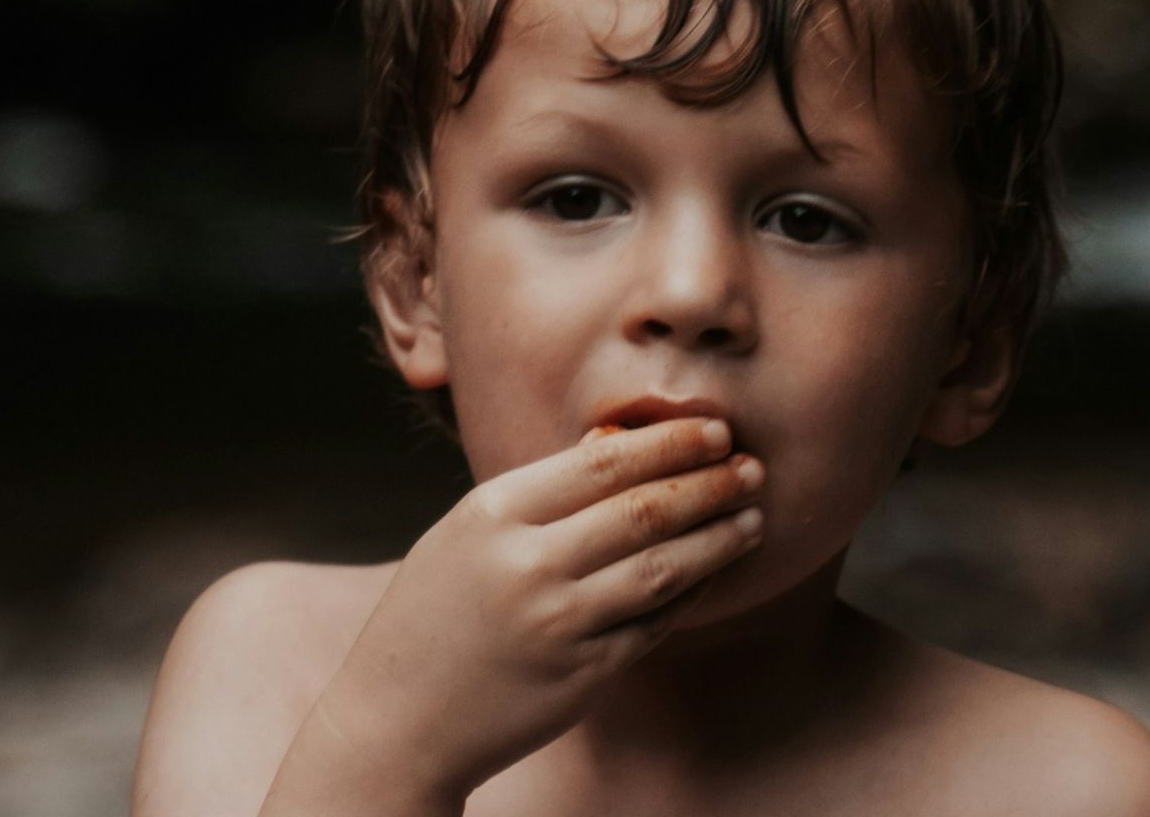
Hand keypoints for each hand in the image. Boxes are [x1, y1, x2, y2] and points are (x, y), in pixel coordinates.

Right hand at [314, 419, 764, 803]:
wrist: (396, 719)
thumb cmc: (434, 615)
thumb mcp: (466, 535)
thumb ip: (539, 495)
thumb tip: (621, 446)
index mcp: (493, 513)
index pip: (603, 461)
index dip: (671, 443)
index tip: (716, 430)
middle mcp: (527, 564)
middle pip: (645, 509)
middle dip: (711, 483)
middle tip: (754, 468)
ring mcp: (557, 623)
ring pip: (664, 568)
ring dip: (719, 538)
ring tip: (753, 518)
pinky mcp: (582, 674)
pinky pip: (655, 623)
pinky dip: (692, 593)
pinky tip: (714, 572)